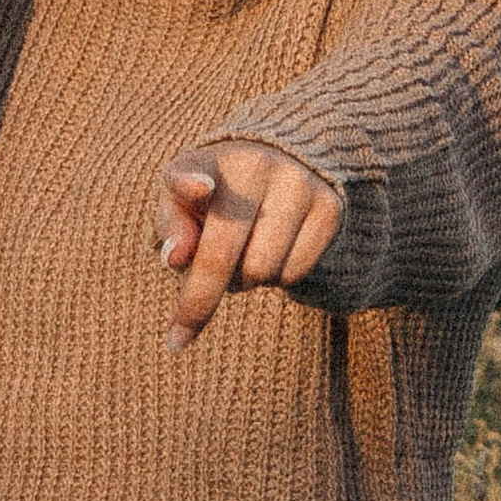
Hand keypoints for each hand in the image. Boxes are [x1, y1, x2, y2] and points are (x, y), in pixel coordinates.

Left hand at [153, 143, 345, 349]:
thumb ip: (171, 231)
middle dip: (198, 302)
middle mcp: (255, 165)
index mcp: (208, 162)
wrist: (286, 167)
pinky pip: (294, 273)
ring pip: (260, 271)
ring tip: (242, 257)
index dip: (190, 184)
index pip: (191, 174)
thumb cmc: (216, 198)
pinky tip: (272, 253)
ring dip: (243, 282)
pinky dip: (277, 279)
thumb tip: (176, 257)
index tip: (198, 189)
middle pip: (220, 255)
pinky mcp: (330, 207)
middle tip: (178, 338)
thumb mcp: (182, 209)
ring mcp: (297, 184)